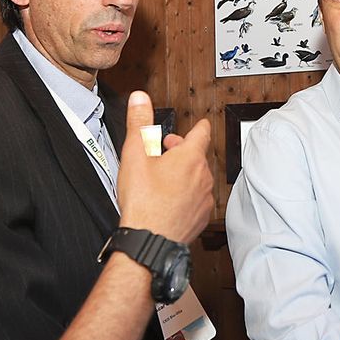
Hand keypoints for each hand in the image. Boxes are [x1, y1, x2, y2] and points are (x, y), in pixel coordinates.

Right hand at [115, 92, 213, 243]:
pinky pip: (197, 198)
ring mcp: (205, 198)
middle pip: (197, 156)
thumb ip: (139, 123)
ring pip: (198, 178)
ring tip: (165, 177)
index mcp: (190, 158)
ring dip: (185, 173)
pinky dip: (187, 194)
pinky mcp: (202, 216)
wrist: (150, 240)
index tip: (200, 124)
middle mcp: (203, 176)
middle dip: (182, 150)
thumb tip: (140, 99)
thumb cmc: (144, 202)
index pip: (201, 133)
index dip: (199, 126)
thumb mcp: (135, 155)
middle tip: (166, 150)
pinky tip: (170, 199)